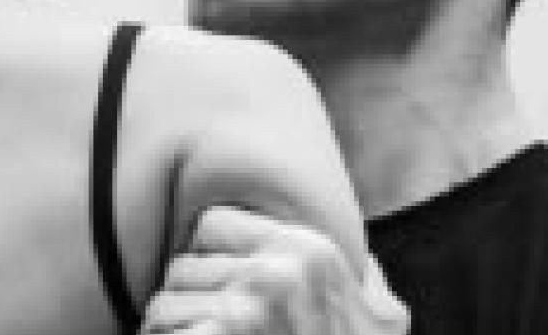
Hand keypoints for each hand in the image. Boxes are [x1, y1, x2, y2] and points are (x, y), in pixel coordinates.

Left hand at [141, 206, 408, 334]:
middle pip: (182, 266)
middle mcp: (275, 274)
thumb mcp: (385, 321)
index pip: (213, 223)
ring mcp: (242, 313)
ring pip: (163, 305)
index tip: (222, 288)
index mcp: (310, 253)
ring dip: (174, 330)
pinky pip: (162, 332)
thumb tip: (360, 264)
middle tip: (212, 329)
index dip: (210, 257)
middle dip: (189, 301)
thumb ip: (366, 280)